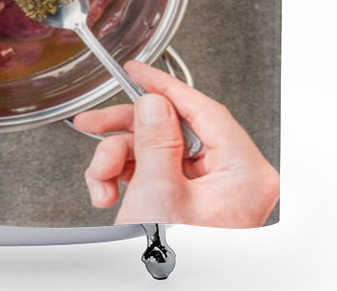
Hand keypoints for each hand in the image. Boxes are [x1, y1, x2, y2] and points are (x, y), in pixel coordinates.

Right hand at [73, 61, 278, 227]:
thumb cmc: (176, 266)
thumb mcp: (158, 195)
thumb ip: (156, 139)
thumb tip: (154, 102)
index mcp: (243, 173)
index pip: (203, 108)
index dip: (164, 86)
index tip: (136, 71)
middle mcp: (233, 180)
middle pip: (173, 129)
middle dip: (127, 133)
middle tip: (93, 125)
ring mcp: (212, 194)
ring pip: (158, 150)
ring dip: (118, 161)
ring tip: (99, 183)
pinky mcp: (192, 205)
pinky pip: (156, 173)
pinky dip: (126, 178)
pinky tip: (107, 194)